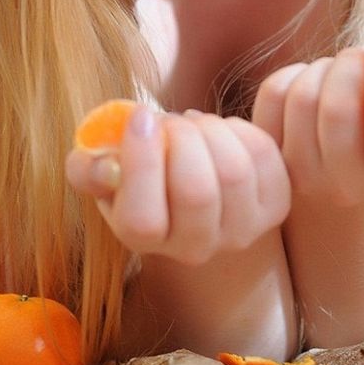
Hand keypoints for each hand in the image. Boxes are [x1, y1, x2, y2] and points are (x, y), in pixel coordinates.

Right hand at [65, 107, 290, 264]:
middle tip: (170, 119)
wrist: (193, 187)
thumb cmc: (140, 172)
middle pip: (196, 192)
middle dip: (181, 137)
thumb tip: (106, 165)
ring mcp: (241, 231)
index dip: (141, 161)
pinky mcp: (276, 205)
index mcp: (144, 241)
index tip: (140, 116)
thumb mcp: (103, 169)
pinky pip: (264, 155)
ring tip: (193, 124)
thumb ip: (88, 167)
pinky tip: (219, 132)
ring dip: (210, 128)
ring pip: (234, 171)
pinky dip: (239, 129)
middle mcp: (195, 248)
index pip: (143, 219)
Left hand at [252, 36, 363, 207]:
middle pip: (337, 113)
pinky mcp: (267, 149)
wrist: (341, 170)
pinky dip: (296, 70)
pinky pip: (274, 93)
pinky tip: (313, 76)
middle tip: (363, 52)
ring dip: (325, 65)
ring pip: (303, 98)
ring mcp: (297, 172)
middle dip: (351, 65)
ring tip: (341, 66)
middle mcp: (340, 187)